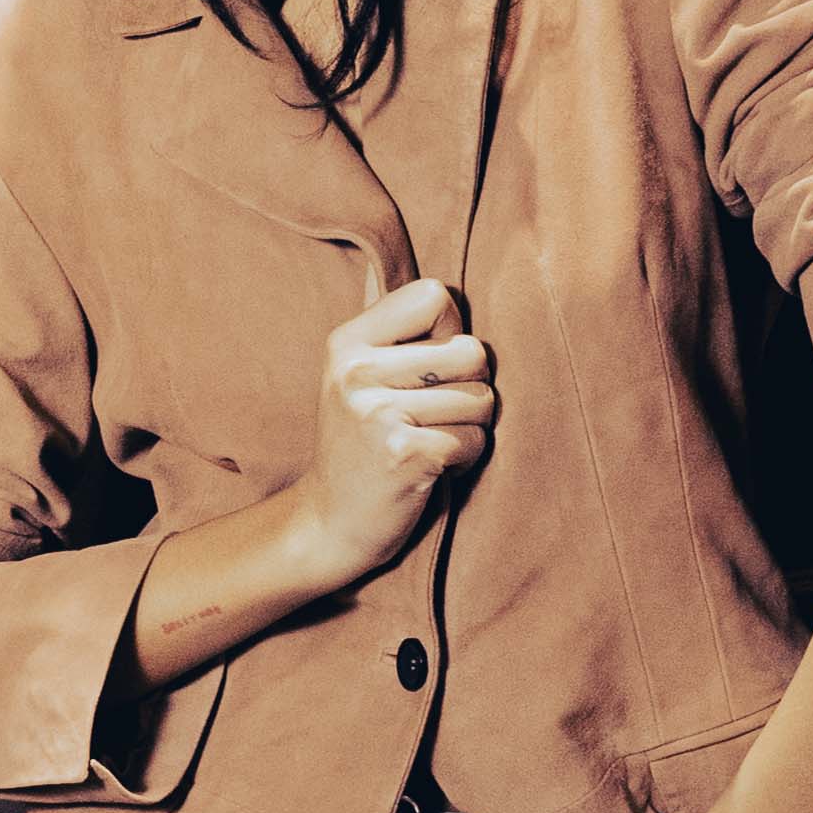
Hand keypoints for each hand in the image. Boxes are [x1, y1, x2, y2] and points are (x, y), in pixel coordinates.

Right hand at [287, 277, 496, 593]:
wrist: (329, 523)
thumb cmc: (360, 444)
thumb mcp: (357, 377)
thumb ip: (398, 334)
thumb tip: (448, 289)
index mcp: (347, 342)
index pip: (435, 295)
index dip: (449, 331)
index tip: (428, 367)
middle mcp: (357, 372)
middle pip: (472, 350)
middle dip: (471, 386)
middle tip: (435, 413)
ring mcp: (378, 414)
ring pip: (482, 399)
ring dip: (470, 426)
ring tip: (430, 439)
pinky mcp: (405, 455)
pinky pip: (476, 440)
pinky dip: (465, 458)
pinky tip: (430, 466)